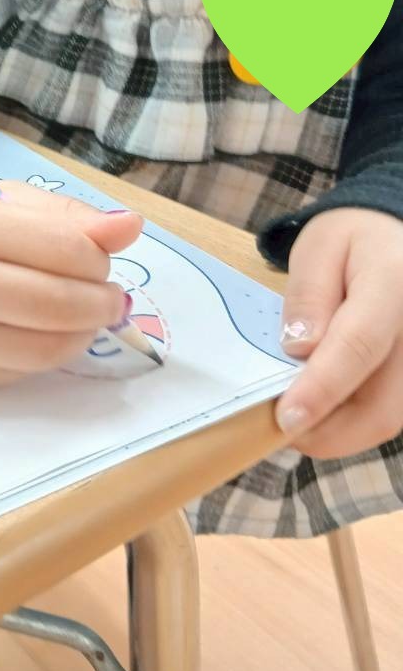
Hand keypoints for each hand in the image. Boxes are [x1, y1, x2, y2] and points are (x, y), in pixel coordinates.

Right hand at [0, 181, 143, 386]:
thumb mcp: (9, 201)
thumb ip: (70, 217)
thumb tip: (132, 227)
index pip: (64, 249)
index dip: (98, 257)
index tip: (100, 258)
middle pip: (60, 303)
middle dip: (102, 302)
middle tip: (110, 296)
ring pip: (49, 347)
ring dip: (85, 333)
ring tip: (87, 314)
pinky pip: (28, 370)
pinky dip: (54, 352)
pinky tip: (49, 331)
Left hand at [276, 207, 402, 456]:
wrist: (397, 240)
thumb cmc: (353, 241)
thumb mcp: (318, 247)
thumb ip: (308, 296)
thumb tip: (300, 350)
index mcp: (395, 281)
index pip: (360, 344)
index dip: (322, 387)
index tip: (287, 418)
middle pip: (384, 404)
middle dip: (328, 430)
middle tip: (280, 426)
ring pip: (388, 419)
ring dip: (338, 431)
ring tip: (298, 415)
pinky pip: (390, 412)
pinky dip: (353, 421)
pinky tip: (323, 408)